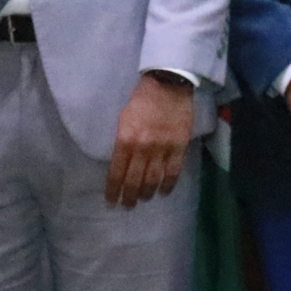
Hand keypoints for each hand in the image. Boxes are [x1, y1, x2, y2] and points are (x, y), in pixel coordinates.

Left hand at [107, 73, 198, 206]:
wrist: (168, 85)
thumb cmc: (141, 99)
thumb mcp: (123, 118)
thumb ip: (122, 141)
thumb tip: (122, 161)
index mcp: (125, 140)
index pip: (116, 172)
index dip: (113, 190)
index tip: (111, 201)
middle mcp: (142, 148)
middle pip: (134, 180)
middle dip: (129, 196)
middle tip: (127, 205)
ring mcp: (162, 149)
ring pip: (153, 180)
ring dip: (147, 193)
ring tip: (143, 199)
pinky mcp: (179, 147)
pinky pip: (173, 172)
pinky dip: (168, 185)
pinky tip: (163, 192)